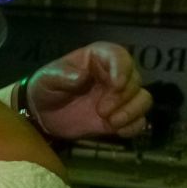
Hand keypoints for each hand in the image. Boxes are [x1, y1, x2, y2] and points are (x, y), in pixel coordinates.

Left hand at [27, 43, 150, 140]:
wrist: (43, 115)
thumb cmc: (46, 89)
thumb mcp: (46, 79)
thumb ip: (61, 76)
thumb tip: (80, 77)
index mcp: (98, 58)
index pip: (119, 56)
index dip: (122, 69)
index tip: (116, 85)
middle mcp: (114, 75)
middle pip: (135, 80)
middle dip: (123, 96)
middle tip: (102, 110)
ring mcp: (119, 97)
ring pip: (143, 98)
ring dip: (132, 111)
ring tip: (112, 122)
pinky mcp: (120, 117)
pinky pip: (139, 120)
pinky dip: (134, 126)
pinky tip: (120, 132)